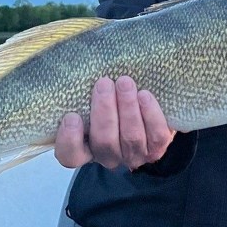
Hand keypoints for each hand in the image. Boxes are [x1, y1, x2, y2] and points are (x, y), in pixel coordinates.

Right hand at [54, 76, 174, 169]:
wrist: (147, 109)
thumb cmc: (113, 101)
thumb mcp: (95, 99)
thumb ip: (86, 94)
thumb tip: (84, 69)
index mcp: (86, 149)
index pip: (71, 156)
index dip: (70, 140)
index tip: (71, 116)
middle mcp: (109, 157)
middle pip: (104, 142)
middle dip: (104, 111)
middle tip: (104, 83)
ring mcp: (134, 157)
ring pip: (130, 137)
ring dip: (127, 108)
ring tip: (125, 82)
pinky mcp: (156, 150)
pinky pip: (156, 137)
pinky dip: (150, 114)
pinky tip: (144, 95)